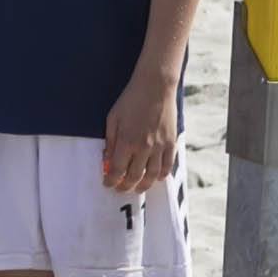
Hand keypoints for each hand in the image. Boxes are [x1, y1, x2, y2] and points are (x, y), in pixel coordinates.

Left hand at [101, 72, 177, 196]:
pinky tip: (156, 178)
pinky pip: (168, 165)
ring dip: (144, 185)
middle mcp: (144, 147)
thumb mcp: (112, 119)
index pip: (117, 170)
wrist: (156, 87)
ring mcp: (160, 146)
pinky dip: (162, 175)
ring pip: (153, 175)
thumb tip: (106, 160)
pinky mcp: (172, 142)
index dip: (110, 180)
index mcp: (126, 141)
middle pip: (134, 176)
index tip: (107, 184)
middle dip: (125, 186)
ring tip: (137, 188)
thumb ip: (110, 142)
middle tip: (120, 189)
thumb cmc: (130, 100)